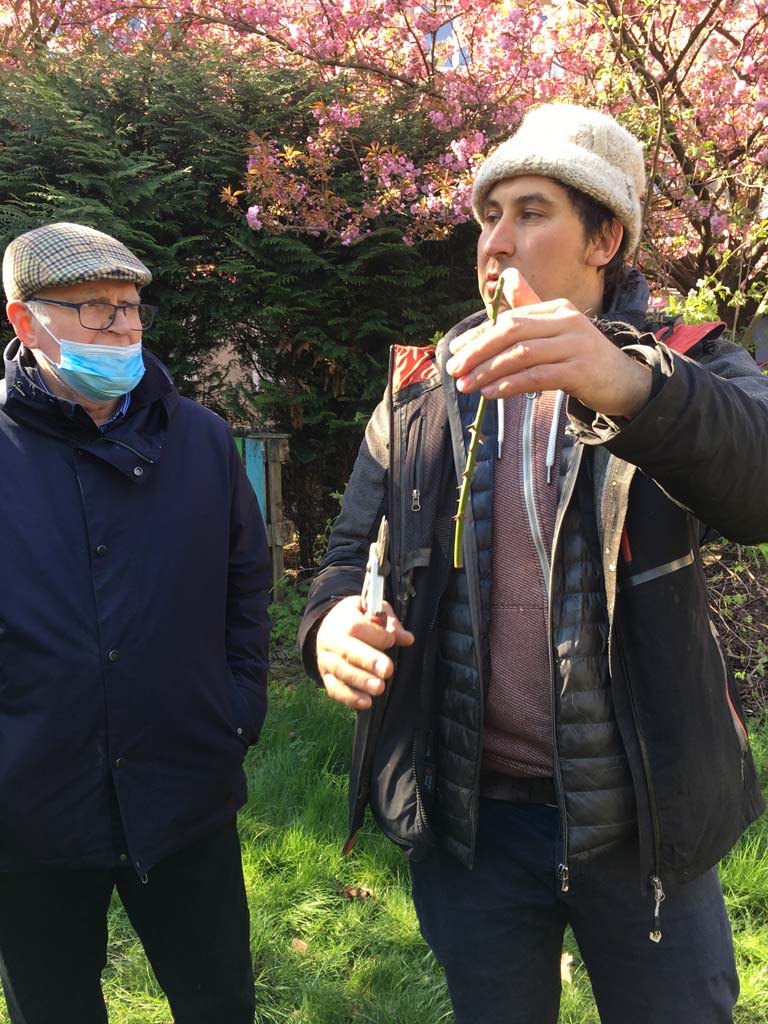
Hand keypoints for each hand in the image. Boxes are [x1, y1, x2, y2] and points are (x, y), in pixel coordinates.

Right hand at [316, 595, 414, 709]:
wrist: (332, 626)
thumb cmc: (358, 617)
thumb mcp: (373, 609)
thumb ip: (390, 621)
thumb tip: (406, 639)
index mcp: (341, 617)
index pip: (355, 626)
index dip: (376, 635)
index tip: (391, 640)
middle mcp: (329, 638)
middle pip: (346, 650)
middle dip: (368, 660)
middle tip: (387, 670)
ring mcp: (325, 659)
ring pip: (341, 671)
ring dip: (361, 681)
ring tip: (379, 688)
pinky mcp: (326, 677)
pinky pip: (334, 689)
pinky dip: (350, 698)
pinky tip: (366, 702)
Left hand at [446, 270, 651, 418]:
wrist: (623, 382)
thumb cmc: (581, 357)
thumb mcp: (555, 331)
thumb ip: (529, 309)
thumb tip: (508, 276)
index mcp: (556, 308)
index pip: (509, 318)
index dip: (478, 335)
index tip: (455, 352)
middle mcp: (566, 320)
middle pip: (511, 331)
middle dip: (477, 350)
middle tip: (454, 369)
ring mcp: (575, 345)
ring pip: (521, 354)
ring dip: (488, 371)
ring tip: (466, 385)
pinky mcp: (579, 371)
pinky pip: (536, 376)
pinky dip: (510, 384)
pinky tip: (490, 394)